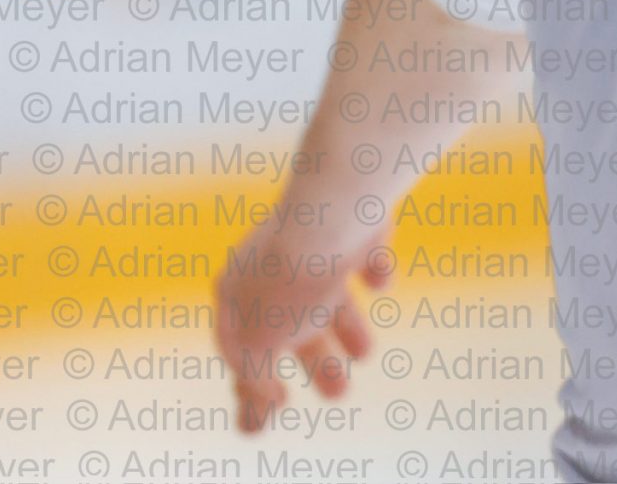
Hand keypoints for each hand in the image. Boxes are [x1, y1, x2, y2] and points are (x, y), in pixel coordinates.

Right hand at [214, 213, 395, 434]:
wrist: (337, 211)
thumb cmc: (292, 282)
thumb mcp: (262, 344)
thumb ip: (255, 378)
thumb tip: (264, 404)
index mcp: (236, 285)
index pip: (237, 342)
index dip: (254, 378)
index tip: (280, 405)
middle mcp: (270, 260)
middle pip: (291, 320)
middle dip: (315, 360)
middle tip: (339, 394)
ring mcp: (313, 238)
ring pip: (329, 292)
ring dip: (347, 327)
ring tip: (365, 354)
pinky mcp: (355, 222)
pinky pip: (363, 254)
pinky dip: (373, 272)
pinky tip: (380, 282)